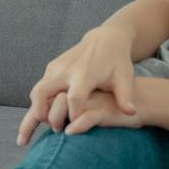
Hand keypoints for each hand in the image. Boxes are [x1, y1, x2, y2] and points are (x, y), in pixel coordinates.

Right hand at [17, 25, 138, 145]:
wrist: (104, 39)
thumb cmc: (117, 63)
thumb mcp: (125, 78)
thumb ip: (126, 96)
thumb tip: (131, 113)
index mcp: (85, 74)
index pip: (74, 98)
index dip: (74, 115)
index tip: (75, 128)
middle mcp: (66, 70)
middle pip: (43, 93)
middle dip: (43, 113)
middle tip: (54, 129)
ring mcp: (56, 68)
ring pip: (37, 91)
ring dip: (38, 109)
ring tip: (50, 123)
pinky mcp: (52, 67)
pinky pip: (39, 88)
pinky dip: (40, 103)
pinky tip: (50, 115)